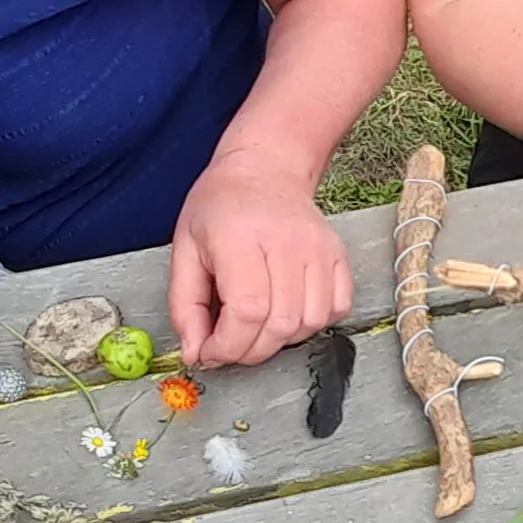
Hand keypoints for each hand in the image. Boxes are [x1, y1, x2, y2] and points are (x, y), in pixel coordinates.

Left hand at [169, 149, 350, 366]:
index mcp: (241, 238)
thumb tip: (195, 353)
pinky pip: (335, 310)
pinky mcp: (337, 255)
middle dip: (249, 350)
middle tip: (230, 344)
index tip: (210, 353)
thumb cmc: (221, 207)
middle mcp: (286, 242)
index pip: (247, 312)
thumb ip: (185, 306)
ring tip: (257, 324)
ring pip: (309, 324)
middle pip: (279, 325)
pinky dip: (311, 324)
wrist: (264, 170)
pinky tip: (287, 310)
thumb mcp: (185, 250)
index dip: (227, 346)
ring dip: (280, 340)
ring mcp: (318, 249)